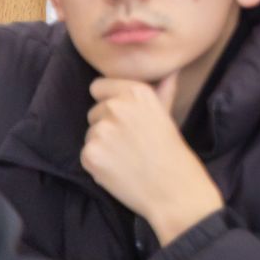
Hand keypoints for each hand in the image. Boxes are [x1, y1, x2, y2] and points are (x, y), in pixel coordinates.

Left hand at [83, 76, 223, 245]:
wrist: (172, 187)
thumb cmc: (172, 150)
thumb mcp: (168, 114)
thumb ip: (162, 90)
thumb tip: (169, 71)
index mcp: (137, 92)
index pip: (99, 86)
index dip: (109, 100)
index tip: (123, 115)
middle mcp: (116, 106)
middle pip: (94, 111)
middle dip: (107, 124)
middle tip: (130, 140)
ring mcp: (101, 130)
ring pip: (90, 133)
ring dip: (102, 143)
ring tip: (125, 156)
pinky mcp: (90, 153)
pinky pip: (86, 152)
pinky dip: (98, 162)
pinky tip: (117, 168)